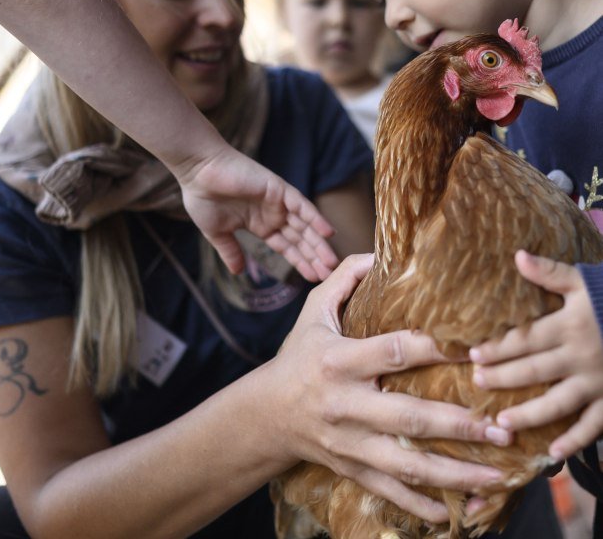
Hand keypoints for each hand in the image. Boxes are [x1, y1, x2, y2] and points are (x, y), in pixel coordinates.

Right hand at [174, 143, 338, 278]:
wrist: (198, 171)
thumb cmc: (203, 197)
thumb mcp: (217, 232)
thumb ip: (231, 251)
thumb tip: (238, 272)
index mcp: (260, 224)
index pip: (286, 247)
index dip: (300, 262)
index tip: (313, 278)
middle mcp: (272, 214)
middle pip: (300, 239)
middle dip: (314, 257)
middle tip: (330, 275)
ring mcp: (278, 202)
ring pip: (304, 225)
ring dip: (319, 243)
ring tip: (332, 262)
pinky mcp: (279, 189)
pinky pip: (302, 205)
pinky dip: (315, 218)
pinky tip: (328, 234)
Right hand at [268, 254, 506, 523]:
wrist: (267, 415)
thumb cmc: (298, 357)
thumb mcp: (312, 311)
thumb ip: (343, 278)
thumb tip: (377, 254)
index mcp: (340, 360)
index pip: (394, 352)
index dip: (434, 350)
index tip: (475, 351)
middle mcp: (347, 404)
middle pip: (408, 417)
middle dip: (457, 426)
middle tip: (500, 428)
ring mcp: (350, 442)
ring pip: (406, 463)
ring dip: (453, 473)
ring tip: (496, 477)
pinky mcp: (351, 468)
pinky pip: (390, 491)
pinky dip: (420, 506)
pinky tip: (454, 515)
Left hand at [470, 250, 602, 459]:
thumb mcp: (584, 281)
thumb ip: (550, 273)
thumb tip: (517, 256)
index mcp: (568, 326)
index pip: (524, 339)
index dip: (498, 347)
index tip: (473, 354)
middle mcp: (580, 356)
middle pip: (533, 371)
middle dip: (503, 377)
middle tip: (477, 382)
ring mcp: (597, 382)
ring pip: (557, 402)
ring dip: (529, 414)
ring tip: (501, 421)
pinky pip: (594, 425)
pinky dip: (575, 440)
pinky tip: (553, 451)